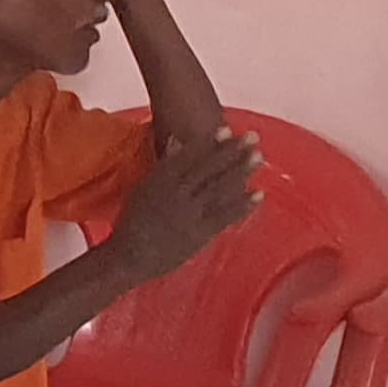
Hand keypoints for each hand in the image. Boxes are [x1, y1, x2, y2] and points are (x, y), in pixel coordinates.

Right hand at [98, 127, 261, 284]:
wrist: (128, 257)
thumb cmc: (131, 223)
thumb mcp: (143, 189)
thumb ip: (163, 166)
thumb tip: (176, 140)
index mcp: (160, 181)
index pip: (189, 156)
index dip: (210, 142)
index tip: (227, 129)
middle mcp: (177, 193)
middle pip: (209, 168)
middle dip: (232, 151)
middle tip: (253, 137)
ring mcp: (190, 212)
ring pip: (220, 188)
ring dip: (241, 172)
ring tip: (259, 158)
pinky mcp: (200, 232)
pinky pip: (225, 215)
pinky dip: (243, 205)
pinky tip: (259, 194)